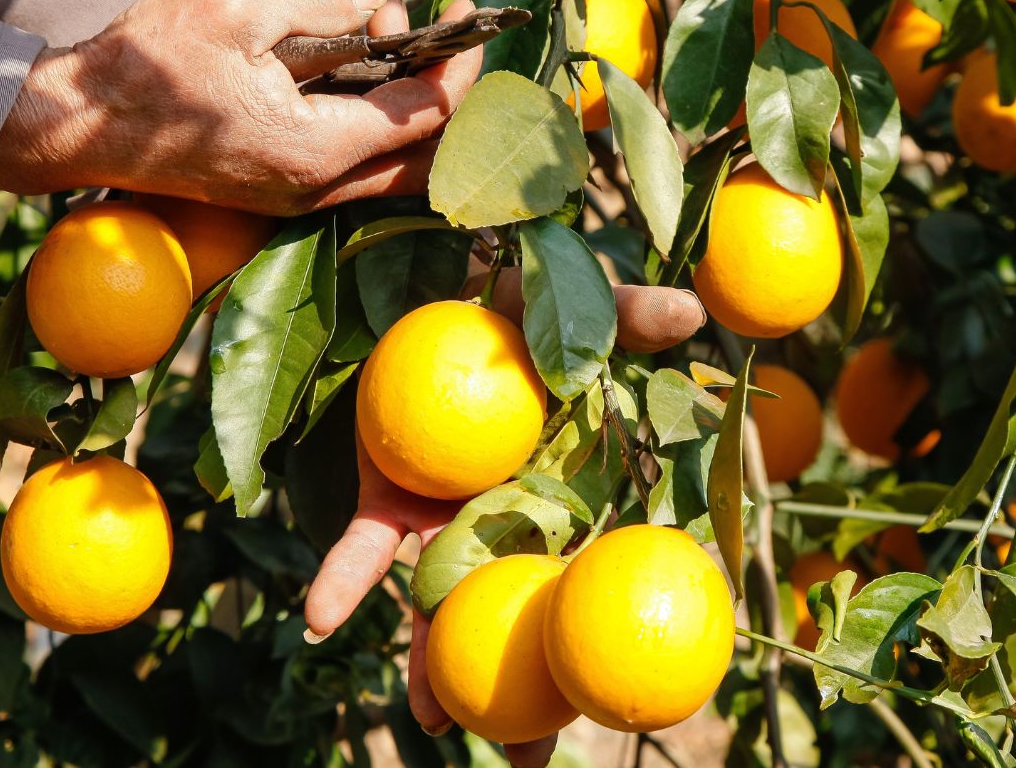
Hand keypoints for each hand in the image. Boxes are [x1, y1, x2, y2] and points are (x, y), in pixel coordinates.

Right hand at [0, 0, 481, 214]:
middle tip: (447, 35)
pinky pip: (356, 169)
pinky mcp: (278, 191)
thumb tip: (380, 4)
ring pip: (393, 170)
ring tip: (400, 39)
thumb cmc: (147, 65)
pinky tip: (363, 71)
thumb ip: (326, 0)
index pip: (428, 114)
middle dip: (450, 93)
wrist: (77, 125)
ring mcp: (297, 198)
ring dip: (413, 109)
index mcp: (318, 148)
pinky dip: (377, 124)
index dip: (459, 63)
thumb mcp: (240, 5)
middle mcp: (317, 188)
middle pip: (426, 157)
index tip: (466, 15)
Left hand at [303, 279, 704, 765]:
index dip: (606, 637)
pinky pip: (368, 548)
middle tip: (523, 760)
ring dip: (433, 663)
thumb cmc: (525, 304)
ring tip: (431, 722)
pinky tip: (320, 618)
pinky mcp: (388, 502)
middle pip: (523, 619)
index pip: (596, 579)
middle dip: (524, 694)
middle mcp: (511, 524)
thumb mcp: (581, 306)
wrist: (434, 294)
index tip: (618, 705)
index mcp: (570, 499)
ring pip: (446, 606)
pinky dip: (346, 581)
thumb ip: (631, 316)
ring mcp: (448, 522)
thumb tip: (695, 315)